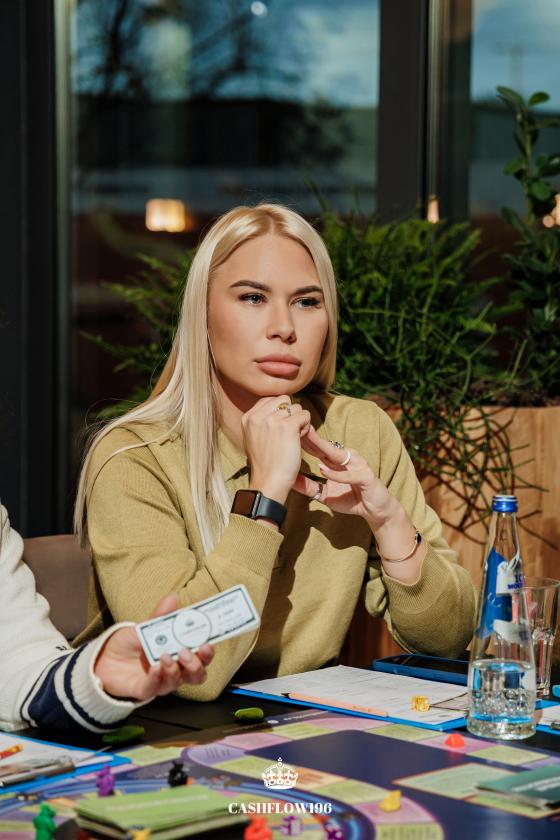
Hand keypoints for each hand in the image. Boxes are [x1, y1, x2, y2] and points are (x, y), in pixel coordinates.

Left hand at [93, 594, 213, 701]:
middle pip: (197, 674)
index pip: (201, 656)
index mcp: (179, 653)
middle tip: (188, 651)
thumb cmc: (129, 643)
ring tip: (165, 657)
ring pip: (178, 682)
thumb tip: (173, 597)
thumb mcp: (145, 627)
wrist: (104, 658)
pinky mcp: (145, 690)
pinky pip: (155, 688)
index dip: (208, 652)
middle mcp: (174, 669)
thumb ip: (161, 615)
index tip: (208, 642)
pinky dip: (157, 678)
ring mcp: (160, 681)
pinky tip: (154, 668)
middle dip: (197, 664)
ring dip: (175, 669)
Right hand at [242, 396, 310, 504]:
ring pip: (296, 407)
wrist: (268, 481)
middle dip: (290, 413)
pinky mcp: (287, 426)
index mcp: (248, 417)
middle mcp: (258, 416)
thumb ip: (261, 421)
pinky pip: (305, 415)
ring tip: (293, 438)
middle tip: (289, 432)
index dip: (280, 411)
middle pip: (284, 400)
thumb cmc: (265, 464)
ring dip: (299, 421)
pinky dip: (306, 427)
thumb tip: (279, 408)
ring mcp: (272, 420)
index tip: (280, 428)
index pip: (270, 399)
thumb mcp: (253, 438)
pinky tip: (299, 440)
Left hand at [293, 426, 397, 529]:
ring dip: (323, 448)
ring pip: (338, 456)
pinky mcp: (366, 477)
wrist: (375, 510)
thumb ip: (309, 487)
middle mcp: (348, 459)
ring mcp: (358, 466)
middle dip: (311, 438)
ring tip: (308, 442)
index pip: (319, 449)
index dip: (305, 441)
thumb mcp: (325, 494)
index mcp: (338, 461)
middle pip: (327, 447)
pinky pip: (349, 475)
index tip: (288, 434)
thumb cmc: (351, 499)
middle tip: (296, 427)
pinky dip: (336, 474)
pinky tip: (323, 470)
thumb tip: (289, 481)